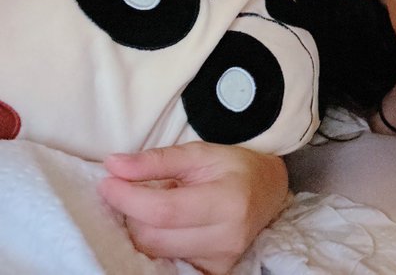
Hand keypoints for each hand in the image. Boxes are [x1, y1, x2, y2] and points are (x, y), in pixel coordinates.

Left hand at [97, 142, 288, 274]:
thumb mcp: (200, 153)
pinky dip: (155, 245)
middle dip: (130, 214)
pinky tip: (159, 227)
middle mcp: (227, 237)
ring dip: (140, 229)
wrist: (268, 189)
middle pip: (154, 237)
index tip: (107, 182)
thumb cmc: (234, 167)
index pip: (163, 210)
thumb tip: (114, 165)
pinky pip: (168, 264)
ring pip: (156, 253)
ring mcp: (222, 260)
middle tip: (126, 191)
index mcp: (227, 202)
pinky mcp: (215, 271)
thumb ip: (157, 160)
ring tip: (149, 206)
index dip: (127, 198)